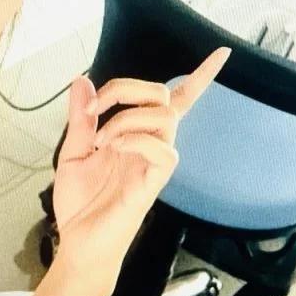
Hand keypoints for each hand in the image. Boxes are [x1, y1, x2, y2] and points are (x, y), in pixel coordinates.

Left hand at [50, 48, 231, 279]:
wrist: (78, 242)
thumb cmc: (81, 202)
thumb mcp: (73, 151)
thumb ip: (81, 117)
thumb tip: (82, 80)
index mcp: (139, 133)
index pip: (178, 99)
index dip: (201, 76)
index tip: (221, 54)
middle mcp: (153, 143)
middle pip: (164, 95)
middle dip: (125, 88)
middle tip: (93, 109)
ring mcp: (156, 161)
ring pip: (163, 117)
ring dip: (125, 117)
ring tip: (101, 140)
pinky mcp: (155, 181)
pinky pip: (163, 149)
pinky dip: (133, 139)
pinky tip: (112, 149)